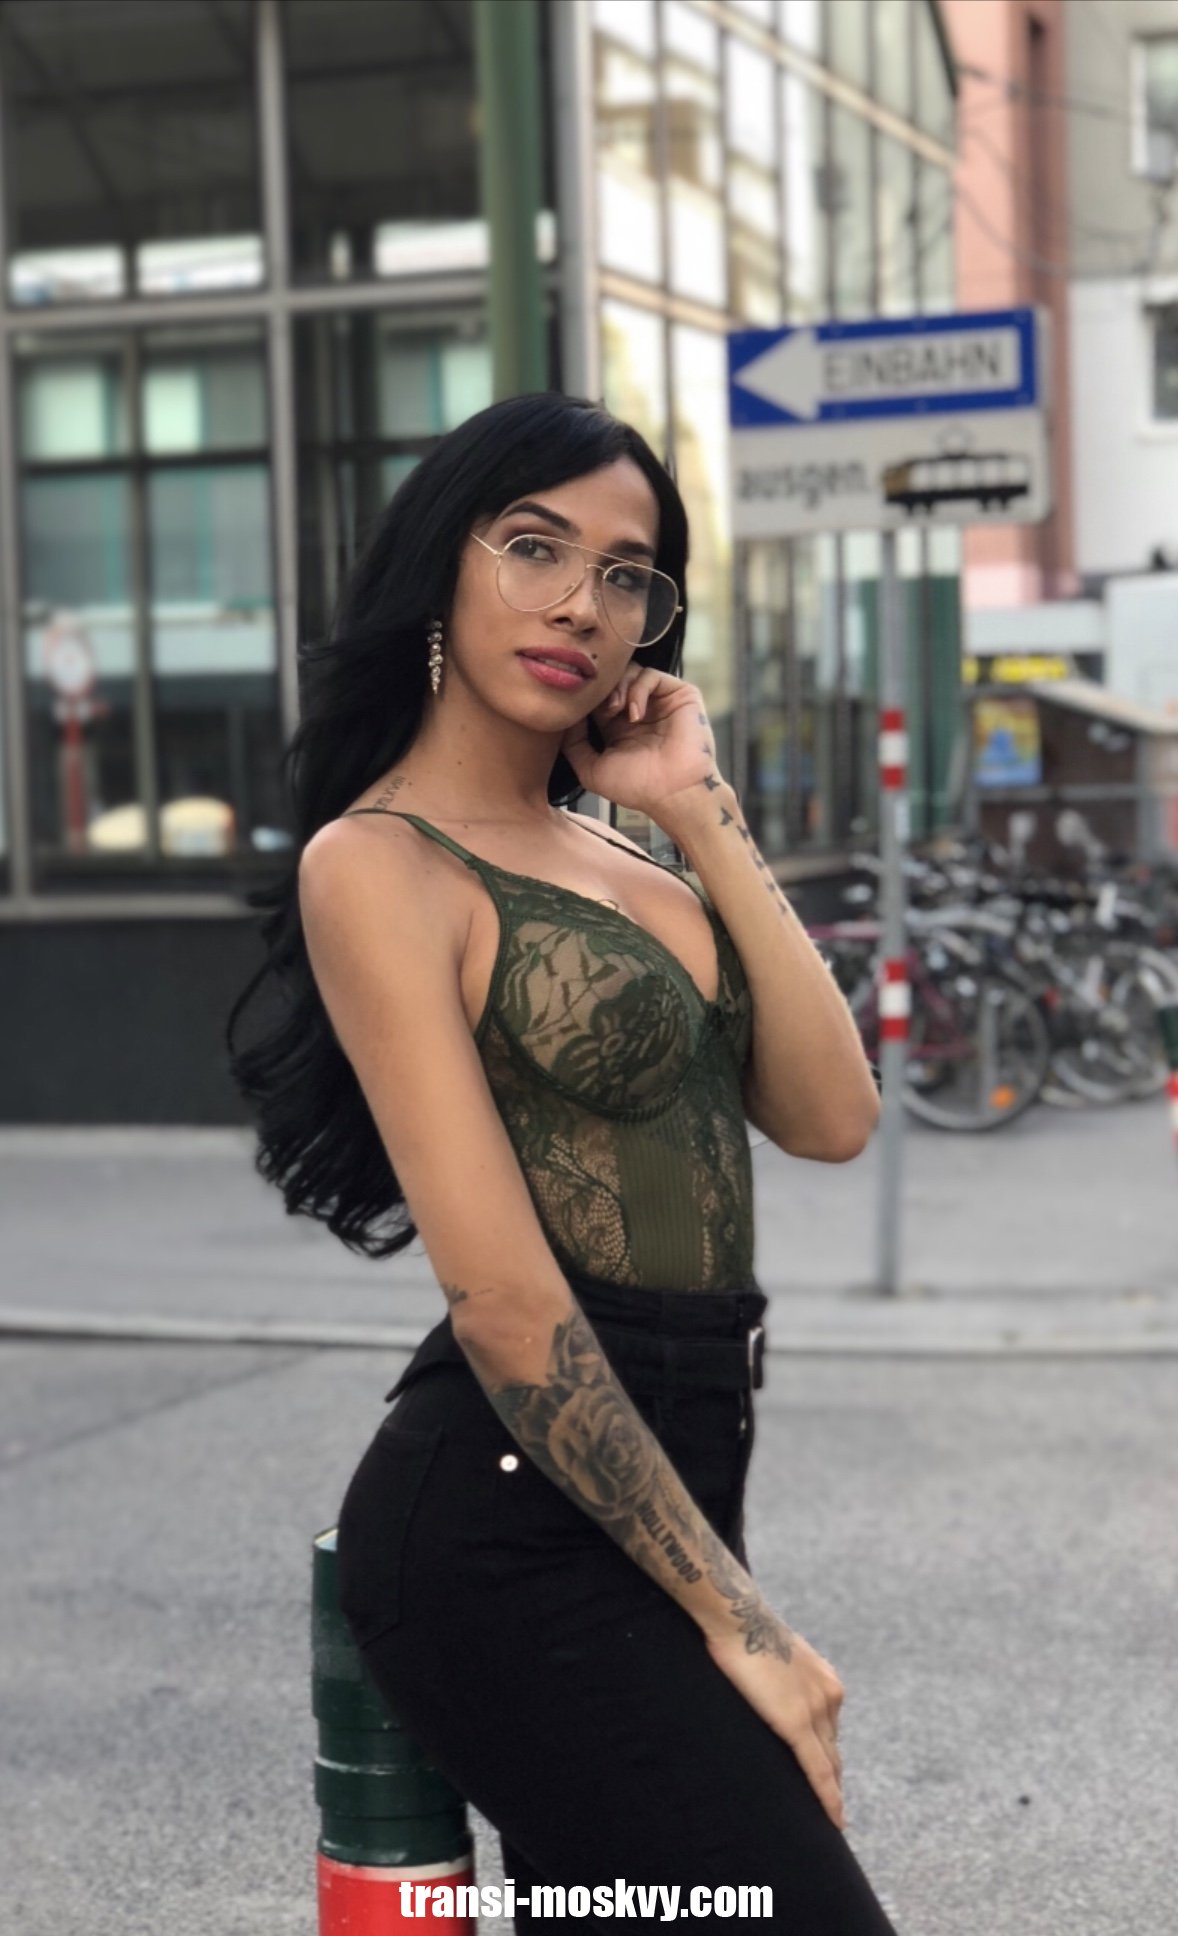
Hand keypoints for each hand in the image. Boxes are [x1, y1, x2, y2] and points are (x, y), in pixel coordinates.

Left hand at [559, 665, 724, 826]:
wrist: (673, 793)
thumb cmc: (637, 787)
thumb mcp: (591, 770)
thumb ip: (573, 744)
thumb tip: (566, 717)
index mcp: (617, 726)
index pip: (596, 696)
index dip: (585, 698)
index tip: (578, 709)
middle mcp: (638, 711)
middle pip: (612, 679)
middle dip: (601, 690)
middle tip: (600, 711)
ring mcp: (659, 701)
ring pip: (630, 672)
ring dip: (617, 688)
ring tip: (616, 712)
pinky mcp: (680, 695)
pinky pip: (650, 675)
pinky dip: (637, 690)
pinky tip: (634, 714)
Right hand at [703, 1618, 846, 1831]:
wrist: (738, 1618)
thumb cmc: (747, 1631)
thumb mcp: (776, 1656)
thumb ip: (784, 1680)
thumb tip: (771, 1692)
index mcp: (826, 1681)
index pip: (831, 1731)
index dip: (831, 1758)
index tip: (832, 1779)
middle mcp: (829, 1697)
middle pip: (833, 1750)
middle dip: (834, 1779)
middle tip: (833, 1808)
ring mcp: (815, 1710)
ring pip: (828, 1764)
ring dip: (831, 1791)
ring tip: (831, 1819)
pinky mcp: (796, 1724)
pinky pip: (817, 1769)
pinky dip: (827, 1796)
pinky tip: (834, 1818)